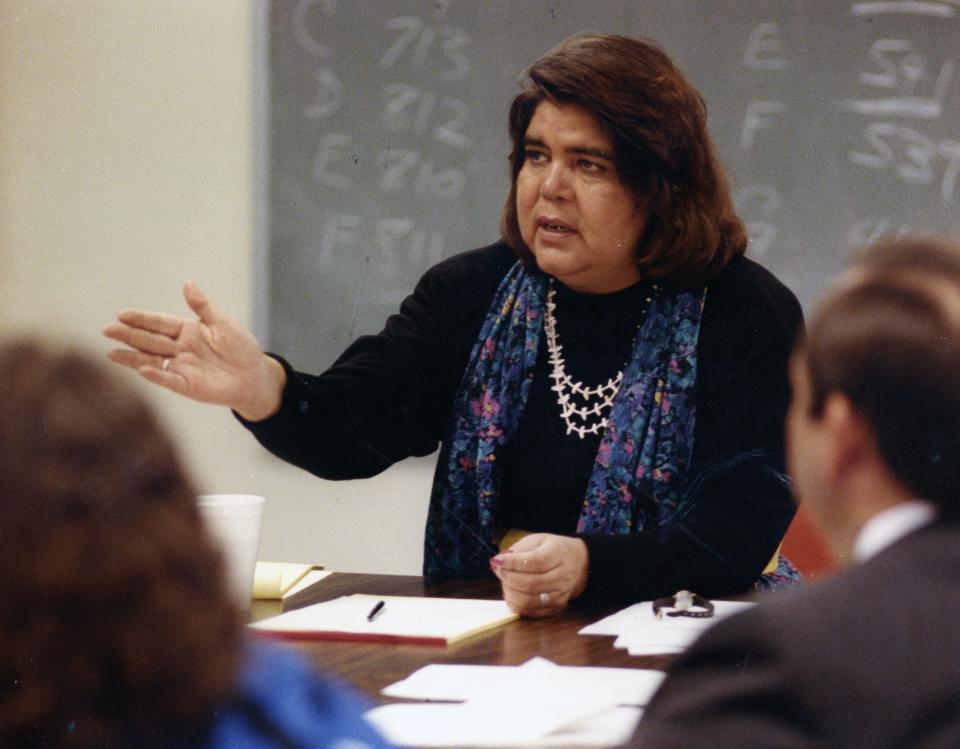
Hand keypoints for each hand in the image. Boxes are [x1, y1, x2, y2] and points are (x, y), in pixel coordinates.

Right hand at [102, 281, 285, 419]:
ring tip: (111, 352)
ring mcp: (181, 367)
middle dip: (129, 335)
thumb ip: (203, 306)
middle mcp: (179, 349)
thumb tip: (188, 283)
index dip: (141, 319)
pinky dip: (156, 375)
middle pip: (150, 340)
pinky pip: (169, 379)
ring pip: (152, 360)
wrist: (255, 376)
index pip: (159, 323)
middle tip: (107, 329)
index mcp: (187, 331)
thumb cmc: (242, 348)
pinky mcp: (187, 385)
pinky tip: (142, 369)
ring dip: (132, 357)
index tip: (122, 313)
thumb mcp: (224, 323)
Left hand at [490, 533, 588, 617]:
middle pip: (530, 583)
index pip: (534, 562)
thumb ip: (518, 550)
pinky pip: (530, 611)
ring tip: (505, 581)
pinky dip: (515, 603)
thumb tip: (498, 562)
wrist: (577, 564)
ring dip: (509, 592)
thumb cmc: (552, 550)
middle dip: (507, 577)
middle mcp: (562, 576)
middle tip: (498, 570)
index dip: (512, 563)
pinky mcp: (556, 608)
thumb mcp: (537, 540)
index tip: (496, 560)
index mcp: (558, 554)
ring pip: (528, 600)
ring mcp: (560, 595)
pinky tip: (512, 592)